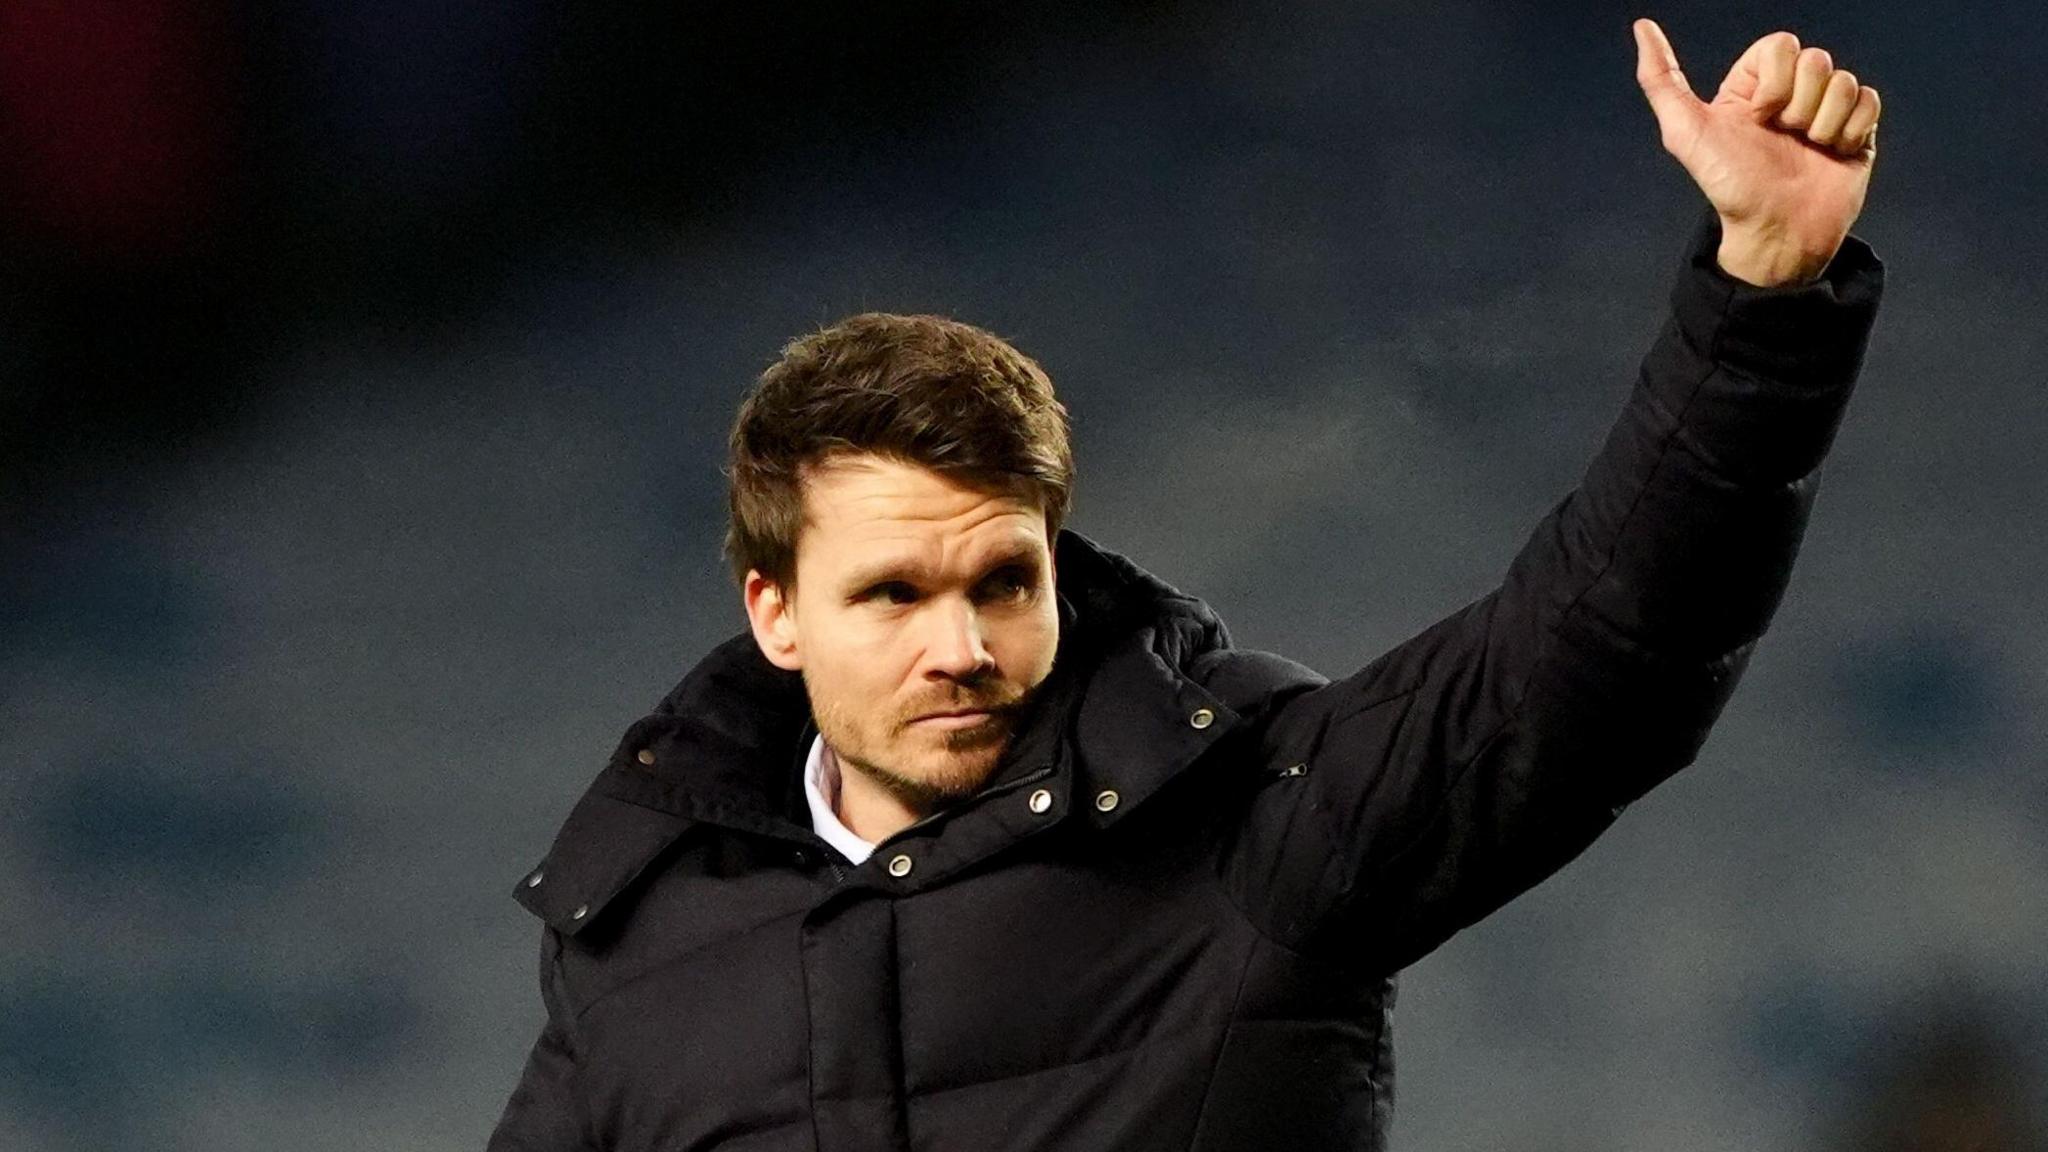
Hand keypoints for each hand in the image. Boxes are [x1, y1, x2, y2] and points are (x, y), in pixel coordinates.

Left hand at [1632, 19, 1880, 286]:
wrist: (1777, 232)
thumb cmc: (1730, 186)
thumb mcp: (1685, 131)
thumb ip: (1660, 79)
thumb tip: (1642, 27)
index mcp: (1752, 88)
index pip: (1781, 44)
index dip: (1774, 80)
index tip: (1758, 117)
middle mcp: (1789, 96)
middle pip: (1816, 59)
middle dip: (1799, 104)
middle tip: (1783, 138)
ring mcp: (1824, 112)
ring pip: (1844, 81)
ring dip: (1823, 123)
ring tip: (1806, 150)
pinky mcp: (1856, 131)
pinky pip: (1868, 101)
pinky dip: (1850, 131)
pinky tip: (1831, 154)